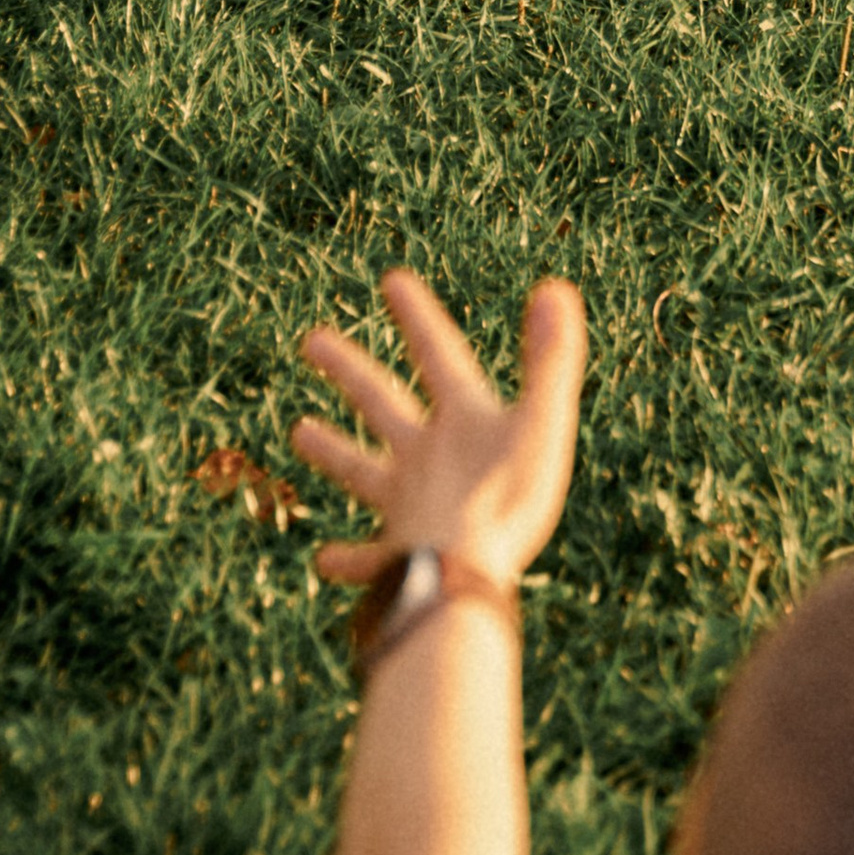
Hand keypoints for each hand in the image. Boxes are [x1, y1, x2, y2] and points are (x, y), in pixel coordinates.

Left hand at [294, 271, 585, 598]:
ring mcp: (404, 506)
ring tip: (297, 431)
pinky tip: (324, 560)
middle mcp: (422, 457)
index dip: (419, 317)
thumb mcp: (543, 426)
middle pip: (381, 404)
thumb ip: (551, 362)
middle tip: (311, 341)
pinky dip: (350, 560)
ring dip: (332, 450)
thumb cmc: (509, 501)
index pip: (438, 356)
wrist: (461, 574)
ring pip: (361, 472)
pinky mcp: (397, 557)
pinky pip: (368, 559)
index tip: (390, 280)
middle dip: (350, 370)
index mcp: (461, 422)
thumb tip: (556, 286)